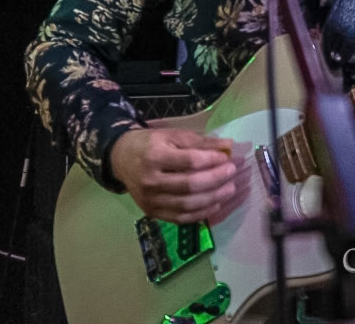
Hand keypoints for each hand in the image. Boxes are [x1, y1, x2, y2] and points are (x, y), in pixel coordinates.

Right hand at [109, 128, 243, 223]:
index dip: (212, 160)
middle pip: (190, 185)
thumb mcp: (172, 135)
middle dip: (216, 179)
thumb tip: (228, 146)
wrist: (122, 159)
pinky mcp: (152, 213)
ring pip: (187, 204)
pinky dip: (201, 213)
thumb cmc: (150, 144)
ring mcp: (150, 200)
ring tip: (229, 189)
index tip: (227, 157)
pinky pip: (180, 218)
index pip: (190, 161)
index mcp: (154, 157)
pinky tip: (215, 204)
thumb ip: (200, 142)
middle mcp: (150, 181)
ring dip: (213, 198)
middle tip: (232, 172)